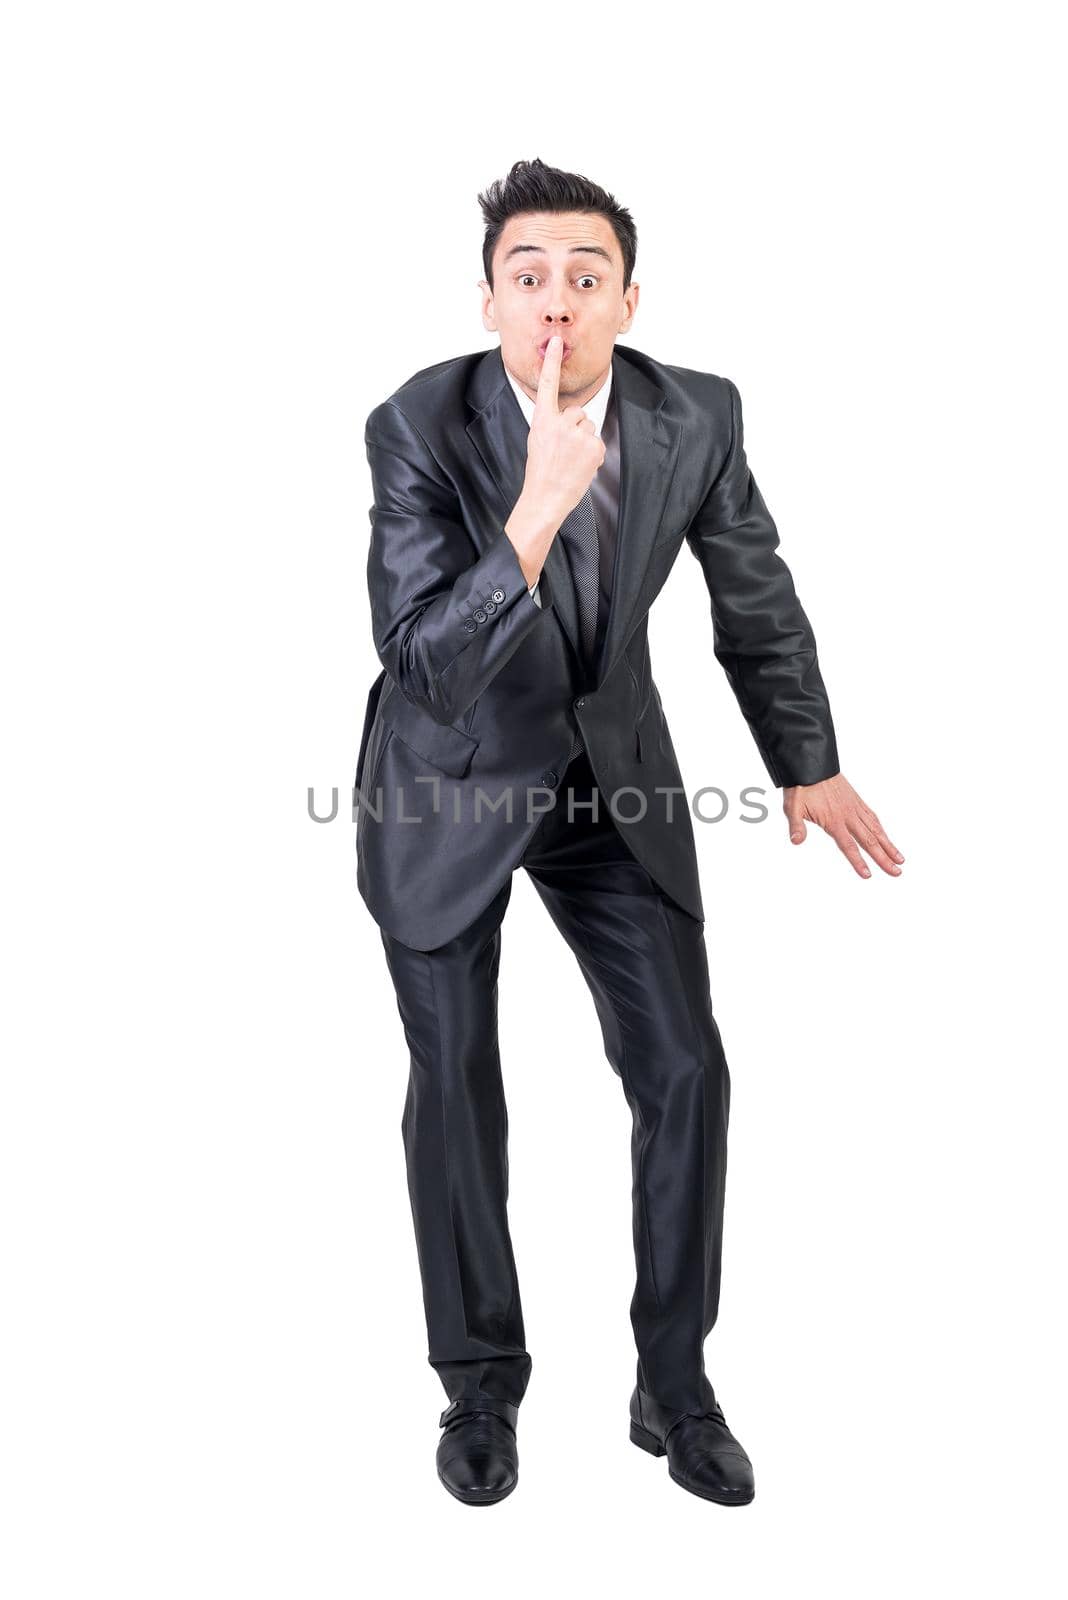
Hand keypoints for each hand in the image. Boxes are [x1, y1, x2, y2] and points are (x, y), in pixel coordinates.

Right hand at [521, 333, 605, 524]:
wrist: (545, 498)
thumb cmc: (541, 471)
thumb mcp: (538, 441)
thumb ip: (552, 424)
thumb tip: (573, 418)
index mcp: (542, 420)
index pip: (547, 385)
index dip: (551, 362)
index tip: (556, 341)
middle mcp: (559, 423)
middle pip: (578, 413)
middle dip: (575, 429)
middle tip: (563, 451)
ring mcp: (577, 434)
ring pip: (589, 426)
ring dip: (584, 442)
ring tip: (571, 460)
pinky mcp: (593, 446)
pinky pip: (597, 441)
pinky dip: (593, 454)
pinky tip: (581, 466)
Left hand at [784, 773, 904, 878]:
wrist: (811, 765)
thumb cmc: (801, 786)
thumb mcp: (792, 807)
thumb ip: (796, 826)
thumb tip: (796, 841)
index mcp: (833, 820)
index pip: (849, 845)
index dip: (858, 862)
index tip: (869, 875)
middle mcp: (848, 815)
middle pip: (869, 841)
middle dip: (883, 858)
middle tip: (897, 872)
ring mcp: (854, 807)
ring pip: (876, 829)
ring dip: (889, 845)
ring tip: (900, 859)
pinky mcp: (856, 800)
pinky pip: (872, 816)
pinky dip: (881, 829)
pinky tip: (886, 837)